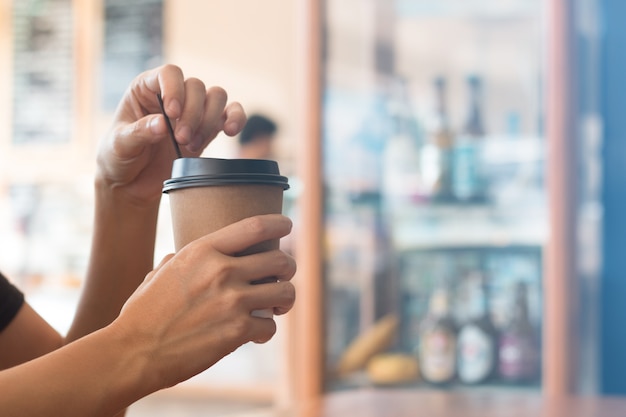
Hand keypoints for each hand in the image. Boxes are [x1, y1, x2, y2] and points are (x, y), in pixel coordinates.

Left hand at [96, 64, 246, 203]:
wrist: (132, 184)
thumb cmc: (119, 158)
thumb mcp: (119, 145)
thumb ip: (138, 133)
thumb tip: (161, 124)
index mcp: (146, 88)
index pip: (169, 73)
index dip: (174, 89)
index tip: (171, 114)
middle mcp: (173, 94)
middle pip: (196, 86)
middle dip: (192, 114)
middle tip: (180, 139)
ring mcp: (193, 111)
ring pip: (216, 97)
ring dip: (209, 120)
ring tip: (192, 145)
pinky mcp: (208, 129)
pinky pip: (230, 114)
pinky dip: (235, 119)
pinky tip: (230, 131)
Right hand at [112, 214, 295, 389]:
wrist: (134, 352)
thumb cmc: (143, 312)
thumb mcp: (162, 272)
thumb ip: (184, 259)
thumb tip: (190, 255)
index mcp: (203, 250)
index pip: (256, 226)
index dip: (280, 224)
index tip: (287, 226)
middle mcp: (222, 270)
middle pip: (280, 260)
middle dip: (288, 268)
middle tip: (283, 277)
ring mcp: (232, 301)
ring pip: (285, 293)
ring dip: (284, 300)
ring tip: (276, 306)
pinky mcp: (237, 331)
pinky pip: (270, 326)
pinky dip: (265, 331)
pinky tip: (255, 334)